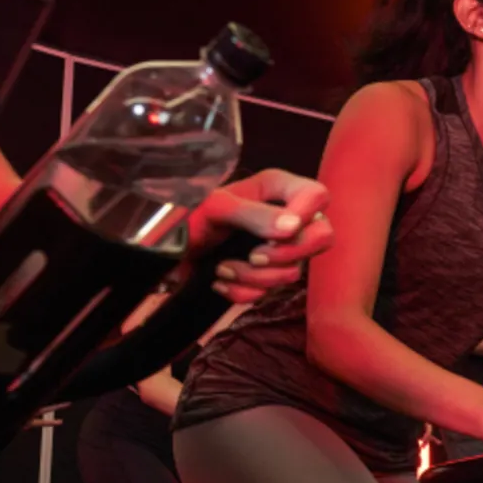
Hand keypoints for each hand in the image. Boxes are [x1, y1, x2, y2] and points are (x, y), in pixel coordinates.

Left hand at [189, 169, 332, 302]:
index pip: (317, 196)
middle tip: (255, 255)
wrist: (162, 250)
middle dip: (287, 254)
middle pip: (321, 237)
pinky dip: (241, 291)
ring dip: (253, 276)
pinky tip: (219, 279)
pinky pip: (268, 292)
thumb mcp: (216, 208)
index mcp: (275, 190)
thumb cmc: (185, 216)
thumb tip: (293, 226)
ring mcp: (276, 250)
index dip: (307, 214)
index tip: (282, 231)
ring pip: (293, 272)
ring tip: (222, 267)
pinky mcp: (262, 276)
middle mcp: (283, 218)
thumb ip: (255, 214)